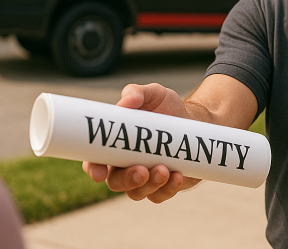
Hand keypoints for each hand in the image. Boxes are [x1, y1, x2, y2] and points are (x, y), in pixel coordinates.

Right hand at [82, 83, 199, 202]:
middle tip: (142, 171)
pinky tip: (178, 176)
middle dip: (127, 180)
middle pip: (116, 182)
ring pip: (137, 192)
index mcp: (116, 144)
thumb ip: (137, 93)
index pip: (95, 161)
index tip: (100, 171)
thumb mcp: (154, 94)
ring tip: (164, 170)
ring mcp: (144, 177)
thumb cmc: (167, 107)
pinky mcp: (162, 185)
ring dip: (150, 184)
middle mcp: (125, 164)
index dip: (93, 168)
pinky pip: (160, 195)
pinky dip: (168, 189)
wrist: (194, 121)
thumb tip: (126, 101)